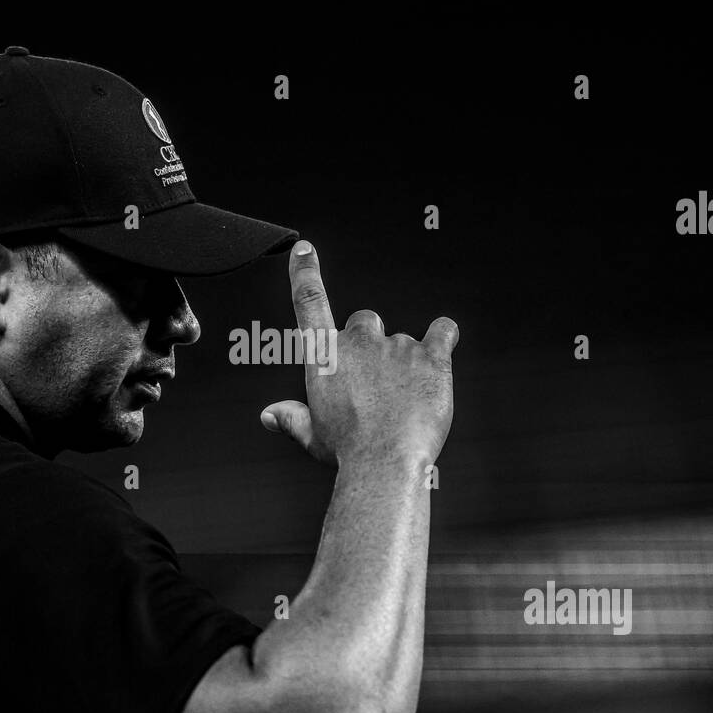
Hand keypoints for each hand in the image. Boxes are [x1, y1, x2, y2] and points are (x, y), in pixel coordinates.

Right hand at [260, 241, 458, 467]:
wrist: (386, 463)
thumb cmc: (348, 452)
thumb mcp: (312, 437)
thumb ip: (291, 419)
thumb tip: (269, 416)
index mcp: (325, 357)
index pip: (309, 302)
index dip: (304, 271)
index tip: (303, 248)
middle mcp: (358, 341)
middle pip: (364, 321)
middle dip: (370, 344)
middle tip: (376, 382)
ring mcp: (396, 346)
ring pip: (402, 339)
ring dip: (405, 360)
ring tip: (406, 400)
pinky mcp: (432, 357)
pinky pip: (443, 331)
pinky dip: (443, 336)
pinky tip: (442, 348)